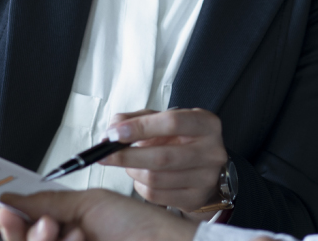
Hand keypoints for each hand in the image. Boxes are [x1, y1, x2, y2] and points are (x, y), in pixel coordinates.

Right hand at [0, 188, 198, 240]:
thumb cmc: (138, 223)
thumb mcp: (87, 204)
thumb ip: (46, 203)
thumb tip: (9, 199)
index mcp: (65, 227)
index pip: (25, 226)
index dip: (6, 218)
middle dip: (14, 230)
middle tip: (12, 215)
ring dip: (37, 240)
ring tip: (55, 226)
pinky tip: (76, 237)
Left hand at [100, 108, 227, 212]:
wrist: (203, 168)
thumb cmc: (180, 140)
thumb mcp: (163, 121)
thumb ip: (137, 119)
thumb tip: (112, 128)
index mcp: (206, 124)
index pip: (172, 122)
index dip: (140, 127)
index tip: (115, 133)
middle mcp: (212, 151)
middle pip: (162, 156)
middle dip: (127, 156)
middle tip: (105, 155)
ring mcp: (206, 178)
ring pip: (155, 178)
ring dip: (133, 171)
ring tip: (130, 164)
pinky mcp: (195, 198)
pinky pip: (156, 195)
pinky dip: (140, 186)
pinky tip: (142, 177)